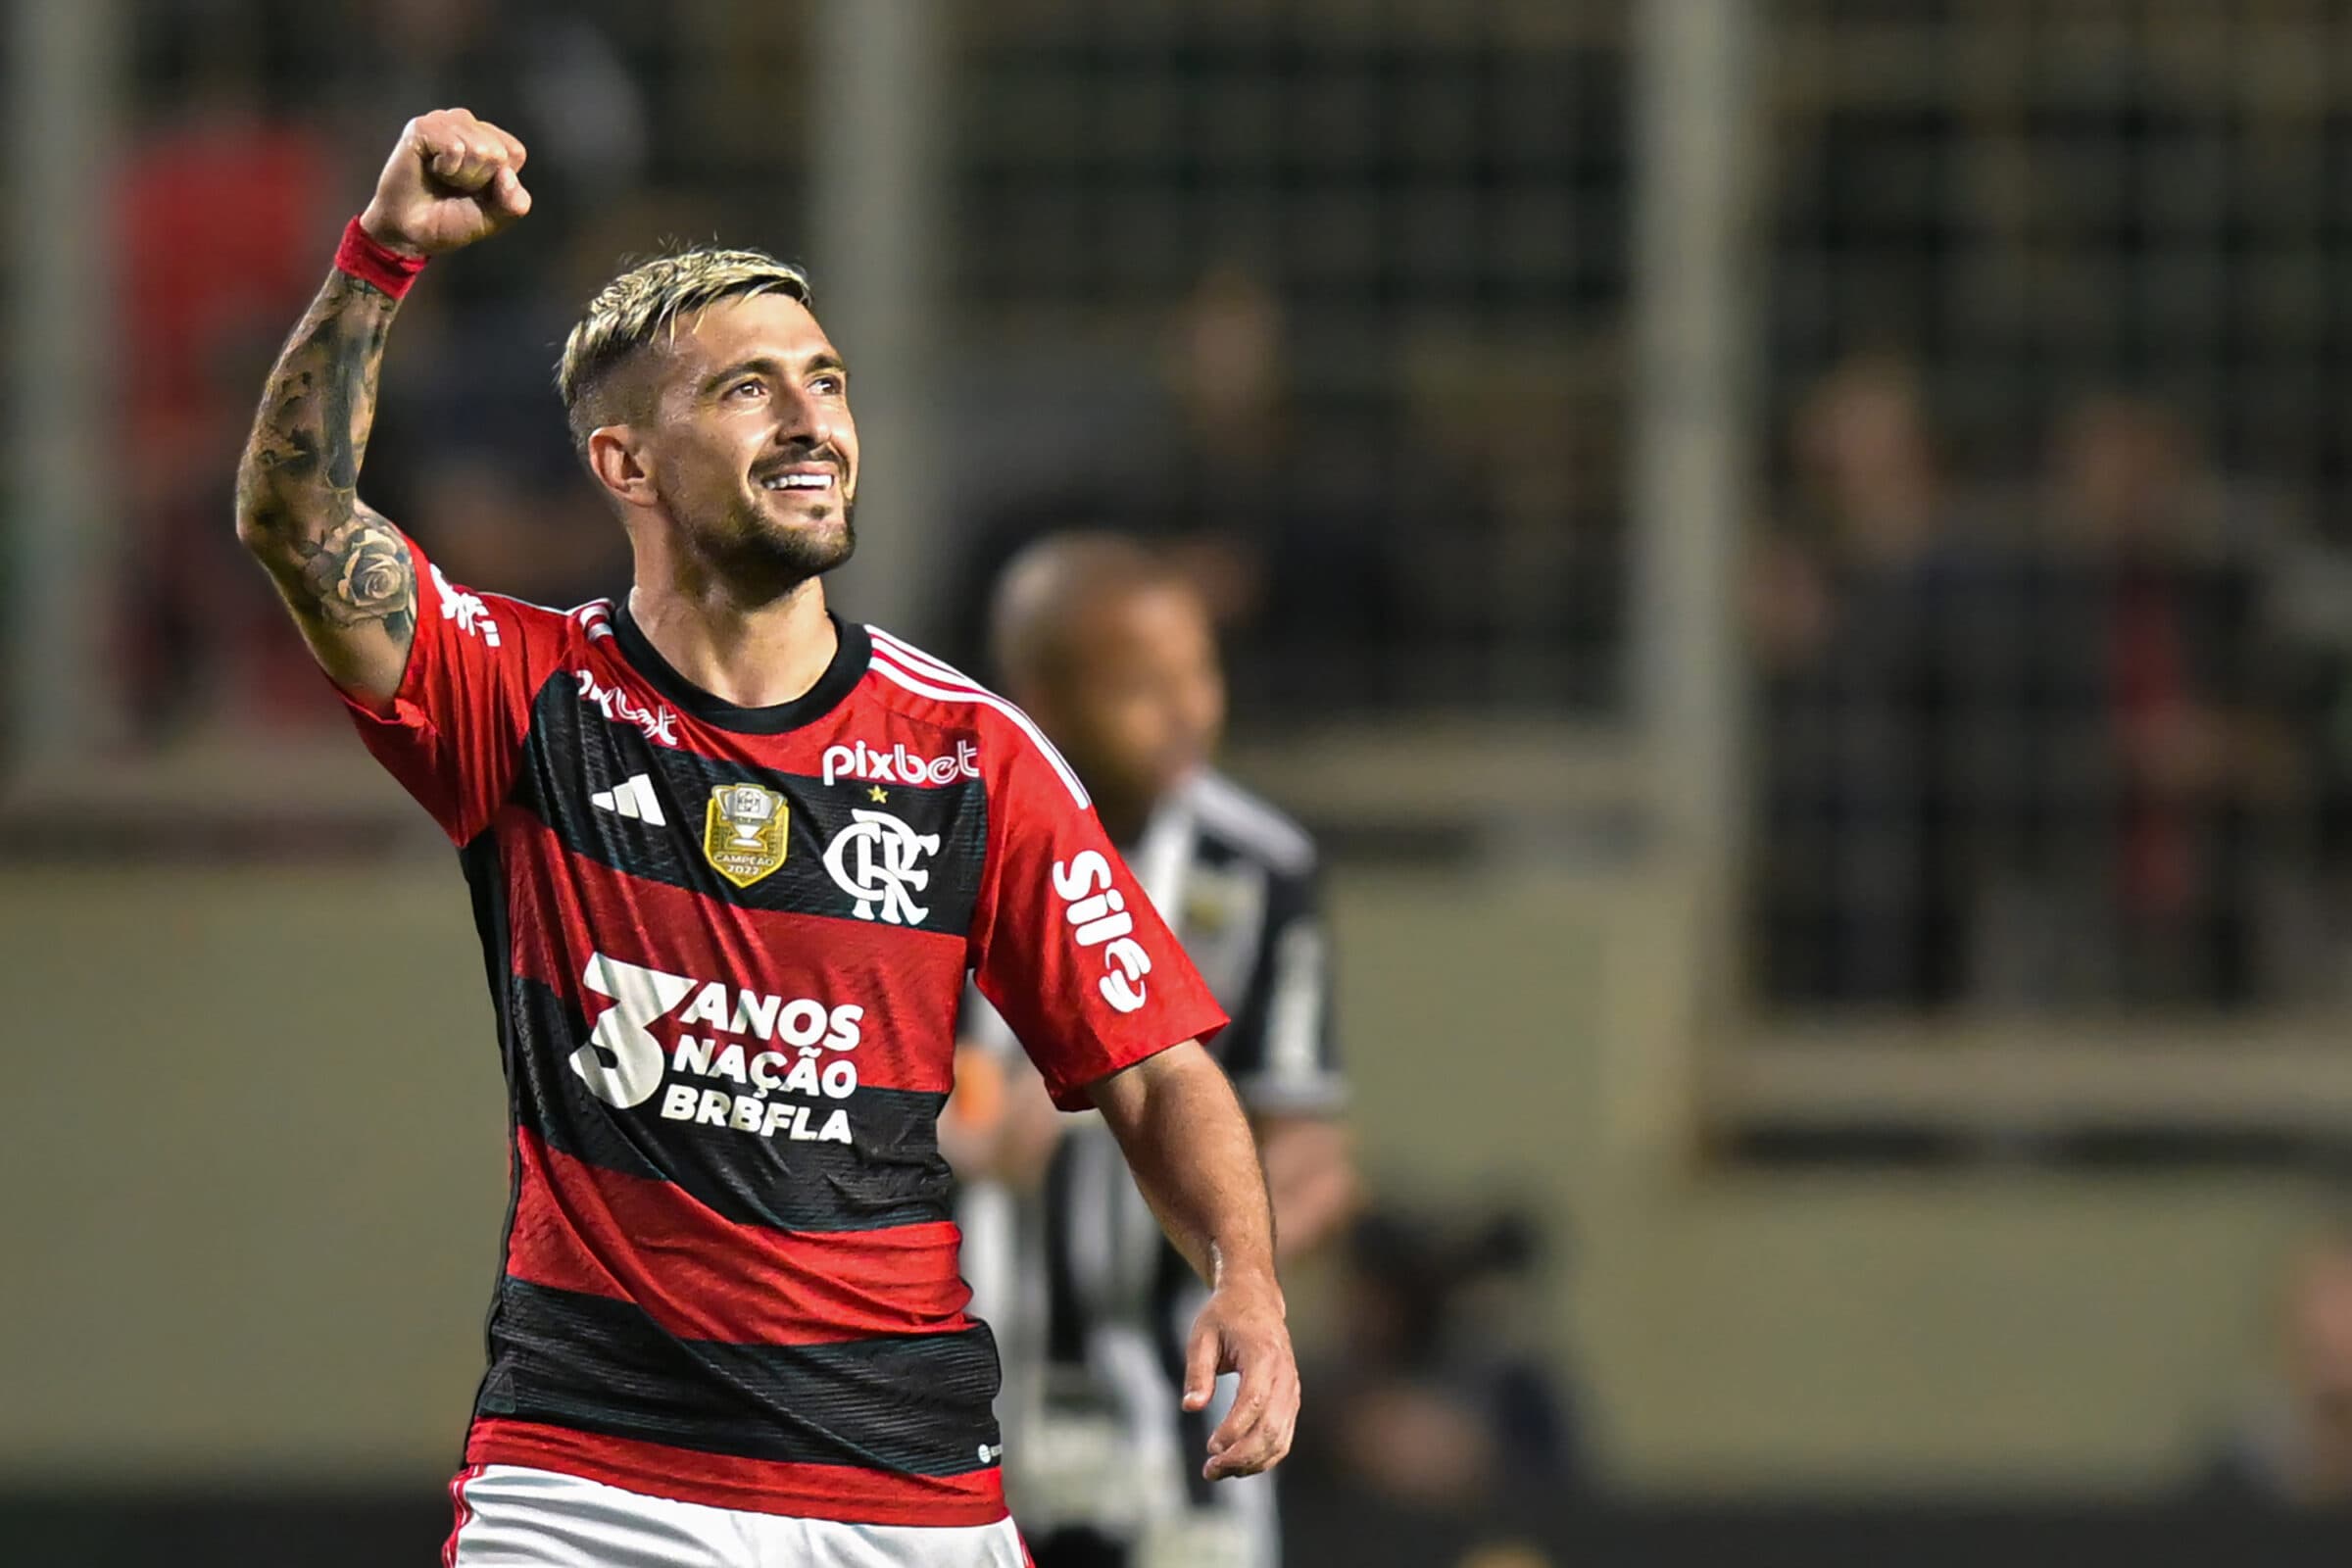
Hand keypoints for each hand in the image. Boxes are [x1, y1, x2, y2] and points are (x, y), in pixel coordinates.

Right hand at [359, 108, 530, 258]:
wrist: (412, 232)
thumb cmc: (451, 220)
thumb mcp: (494, 218)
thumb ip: (514, 203)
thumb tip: (506, 174)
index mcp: (488, 139)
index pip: (515, 152)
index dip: (499, 182)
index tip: (475, 190)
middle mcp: (466, 124)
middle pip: (498, 152)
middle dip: (479, 180)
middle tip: (454, 186)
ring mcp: (443, 121)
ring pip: (480, 150)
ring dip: (462, 176)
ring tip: (442, 179)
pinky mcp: (422, 127)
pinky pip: (455, 148)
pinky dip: (446, 169)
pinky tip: (430, 170)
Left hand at [1182, 1273, 1298, 1480]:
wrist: (1255, 1300)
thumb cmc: (1224, 1317)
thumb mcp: (1202, 1336)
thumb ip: (1197, 1372)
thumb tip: (1191, 1407)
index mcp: (1263, 1354)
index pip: (1254, 1400)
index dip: (1234, 1428)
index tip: (1211, 1448)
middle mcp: (1284, 1375)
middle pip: (1271, 1426)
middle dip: (1241, 1455)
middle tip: (1210, 1470)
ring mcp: (1291, 1389)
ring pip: (1280, 1438)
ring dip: (1251, 1462)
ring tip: (1218, 1471)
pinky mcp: (1290, 1400)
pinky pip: (1283, 1437)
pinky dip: (1263, 1457)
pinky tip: (1237, 1465)